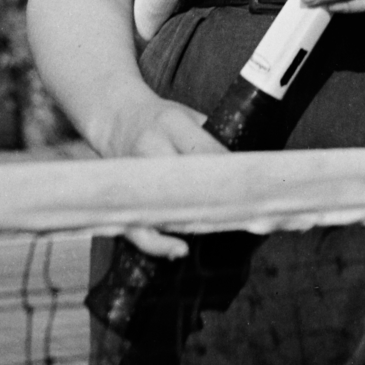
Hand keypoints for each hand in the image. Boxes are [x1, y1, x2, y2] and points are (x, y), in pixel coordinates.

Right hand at [97, 92, 227, 259]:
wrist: (115, 117)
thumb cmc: (158, 119)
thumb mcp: (186, 115)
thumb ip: (211, 138)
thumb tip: (243, 166)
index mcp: (171, 123)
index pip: (206, 150)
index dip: (229, 172)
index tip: (250, 187)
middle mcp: (150, 147)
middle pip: (185, 180)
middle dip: (212, 200)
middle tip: (238, 214)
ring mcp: (133, 174)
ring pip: (163, 207)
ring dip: (190, 224)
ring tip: (214, 231)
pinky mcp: (121, 197)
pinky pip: (137, 228)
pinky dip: (158, 243)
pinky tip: (179, 250)